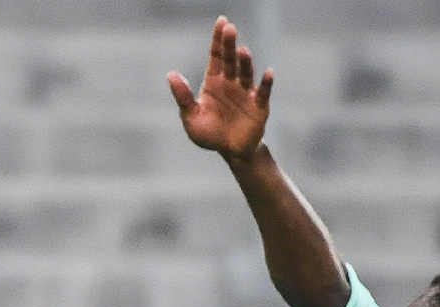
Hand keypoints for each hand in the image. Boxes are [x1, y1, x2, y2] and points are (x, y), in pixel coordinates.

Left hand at [168, 16, 272, 162]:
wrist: (230, 151)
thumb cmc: (210, 134)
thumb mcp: (191, 117)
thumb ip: (182, 97)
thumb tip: (171, 74)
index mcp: (214, 82)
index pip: (215, 56)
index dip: (217, 39)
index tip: (221, 21)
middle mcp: (231, 83)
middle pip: (230, 60)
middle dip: (229, 45)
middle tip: (229, 28)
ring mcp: (246, 93)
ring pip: (245, 73)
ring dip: (244, 62)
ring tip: (241, 52)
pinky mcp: (259, 106)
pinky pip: (263, 92)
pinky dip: (265, 83)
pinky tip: (268, 73)